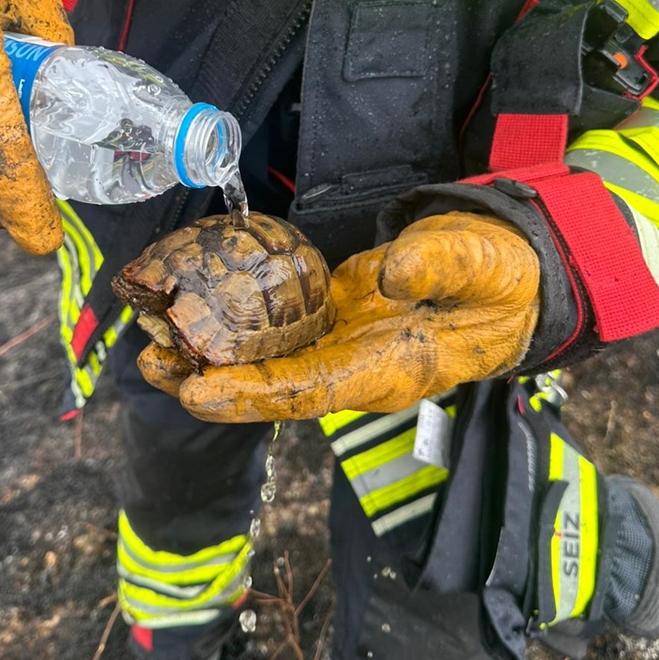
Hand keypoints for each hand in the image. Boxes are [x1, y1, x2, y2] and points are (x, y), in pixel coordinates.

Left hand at [137, 212, 540, 421]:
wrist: (510, 281)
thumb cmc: (500, 279)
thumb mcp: (482, 265)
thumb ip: (438, 266)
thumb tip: (387, 273)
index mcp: (388, 369)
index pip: (309, 390)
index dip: (250, 394)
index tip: (196, 390)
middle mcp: (354, 366)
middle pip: (270, 385)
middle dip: (208, 379)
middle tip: (147, 362)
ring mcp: (340, 344)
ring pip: (265, 361)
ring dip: (208, 355)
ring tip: (150, 343)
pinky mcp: (333, 317)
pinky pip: (275, 331)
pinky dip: (232, 325)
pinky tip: (195, 310)